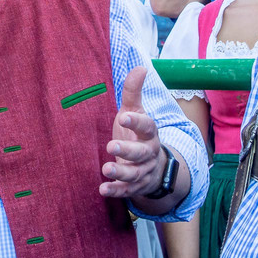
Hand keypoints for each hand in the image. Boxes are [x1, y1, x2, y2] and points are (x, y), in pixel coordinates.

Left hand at [99, 67, 163, 197]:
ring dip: (121, 172)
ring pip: (134, 173)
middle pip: (141, 152)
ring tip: (106, 169)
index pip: (146, 126)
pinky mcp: (135, 186)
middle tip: (111, 147)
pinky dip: (116, 190)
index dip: (136, 121)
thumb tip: (140, 67)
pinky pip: (127, 190)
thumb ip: (133, 92)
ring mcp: (143, 171)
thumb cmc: (138, 134)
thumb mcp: (135, 112)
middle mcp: (148, 152)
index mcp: (149, 132)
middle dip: (128, 150)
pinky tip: (103, 189)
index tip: (123, 116)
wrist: (155, 167)